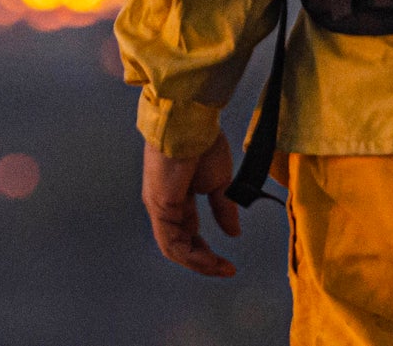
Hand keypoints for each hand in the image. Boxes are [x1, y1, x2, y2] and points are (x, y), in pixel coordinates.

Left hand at [142, 132, 241, 277]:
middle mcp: (164, 206)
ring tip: (220, 269)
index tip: (228, 260)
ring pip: (174, 248)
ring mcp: (159, 208)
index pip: (188, 233)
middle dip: (203, 261)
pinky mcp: (159, 208)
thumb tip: (233, 232)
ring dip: (198, 263)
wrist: (190, 123)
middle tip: (224, 269)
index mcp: (177, 198)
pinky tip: (208, 261)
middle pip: (180, 244)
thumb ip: (223, 208)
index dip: (206, 250)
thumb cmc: (202, 143)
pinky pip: (172, 242)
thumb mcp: (219, 181)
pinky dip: (190, 256)